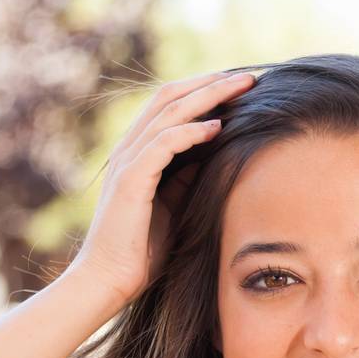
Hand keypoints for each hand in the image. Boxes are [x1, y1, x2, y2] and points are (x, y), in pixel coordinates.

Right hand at [71, 69, 255, 303]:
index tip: (242, 88)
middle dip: (212, 83)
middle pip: (171, 97)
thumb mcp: (174, 205)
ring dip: (208, 97)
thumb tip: (216, 152)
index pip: (172, 105)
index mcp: (138, 152)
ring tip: (241, 89)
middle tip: (249, 77)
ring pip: (169, 112)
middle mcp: (130, 148)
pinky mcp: (130, 179)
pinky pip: (163, 143)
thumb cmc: (142, 250)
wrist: (109, 280)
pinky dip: (190, 132)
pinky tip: (217, 127)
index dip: (206, 91)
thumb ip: (187, 177)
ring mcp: (128, 161)